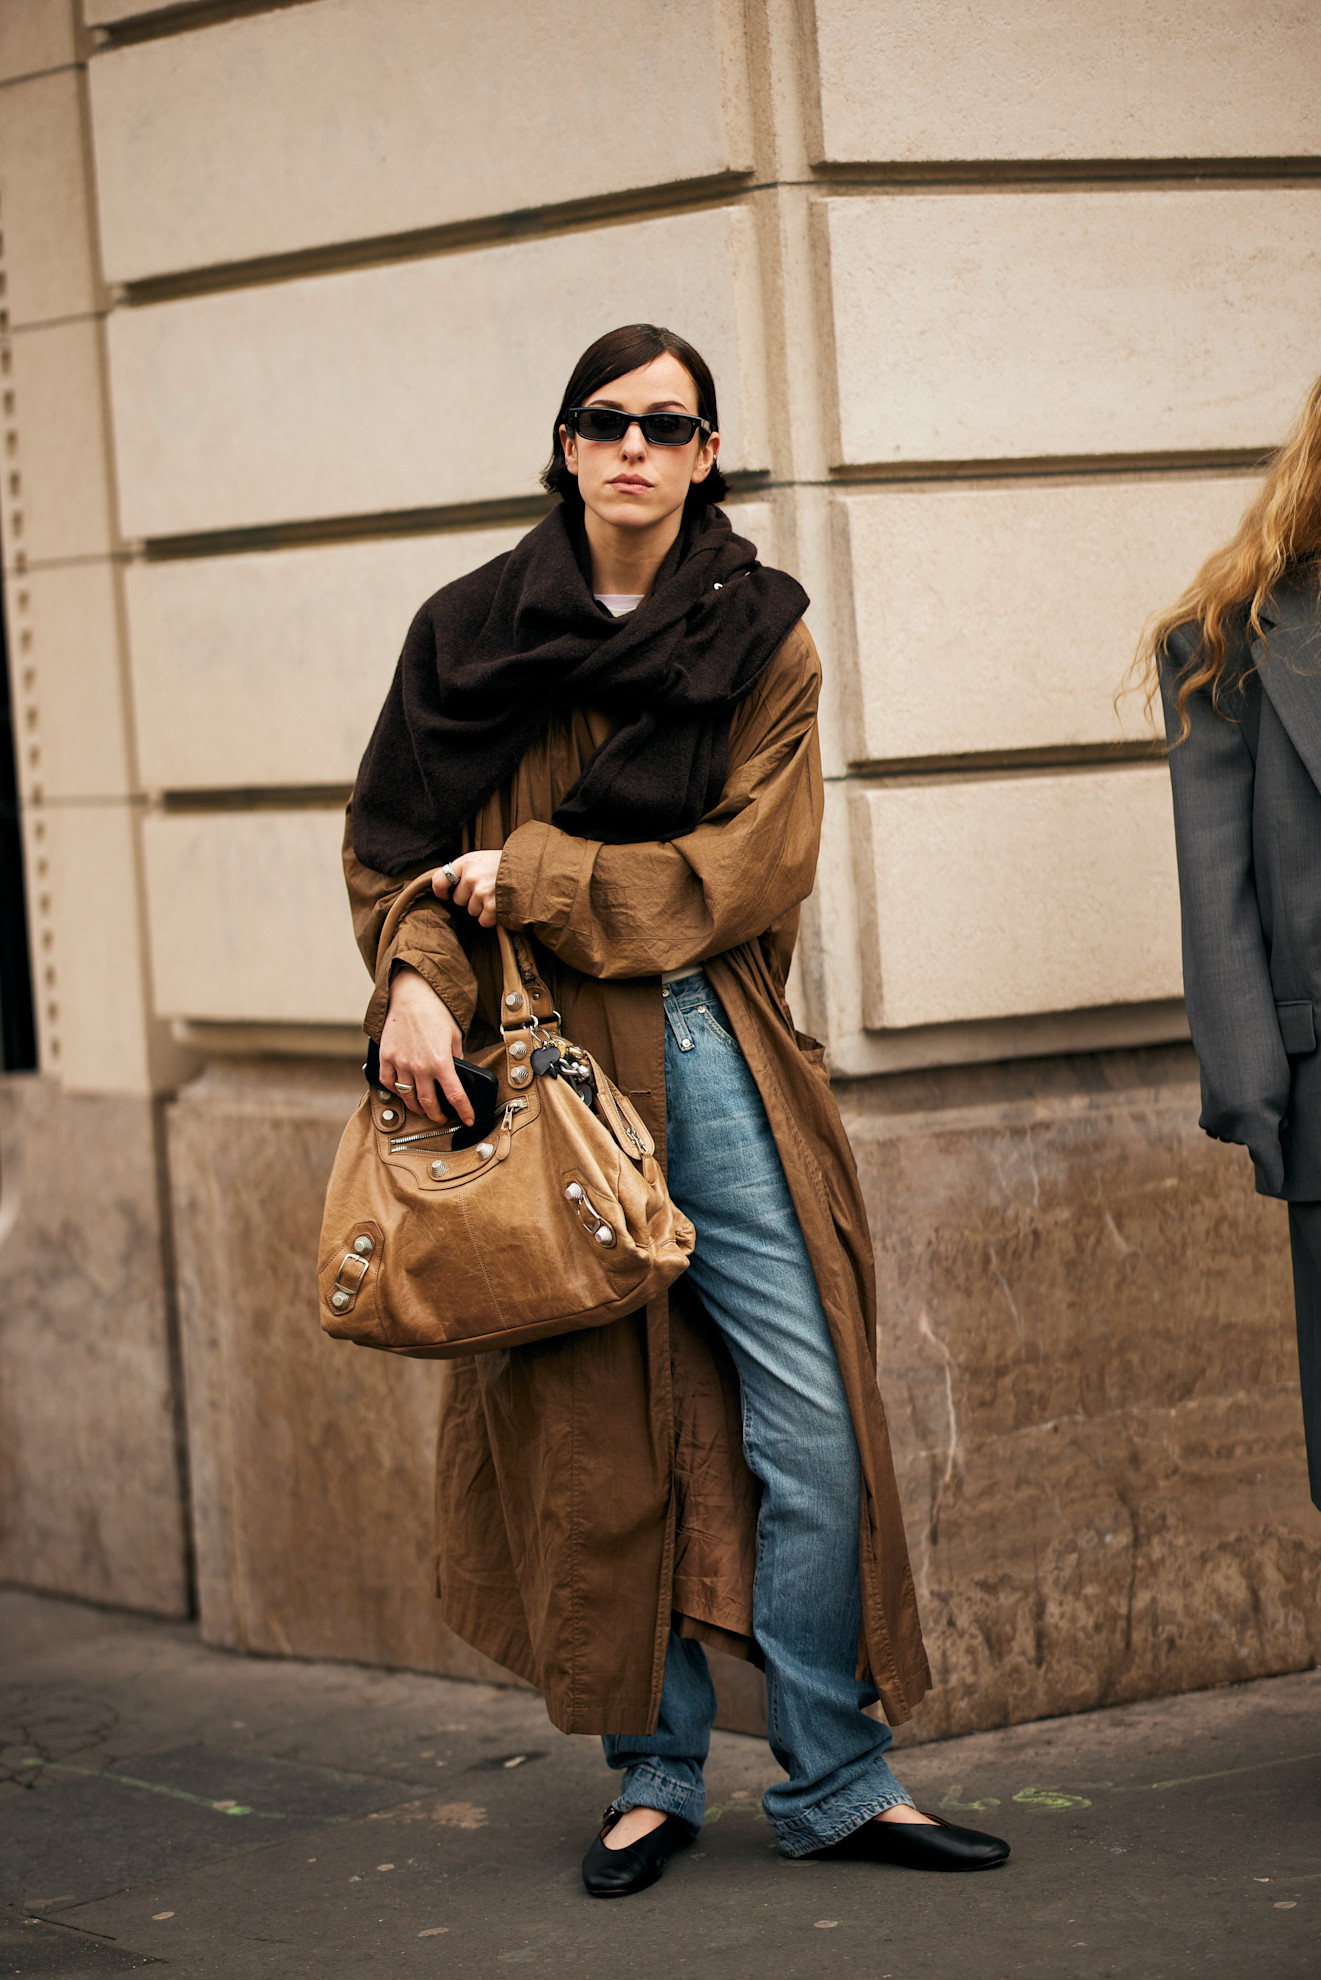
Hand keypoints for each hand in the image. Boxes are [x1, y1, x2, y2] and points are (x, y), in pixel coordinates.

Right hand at [378, 966, 472, 1124]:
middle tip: (442, 1117)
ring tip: (423, 1108)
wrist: (411, 994)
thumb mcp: (455, 1035)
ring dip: (417, 1107)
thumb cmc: (435, 1012)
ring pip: (407, 1097)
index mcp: (441, 1061)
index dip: (464, 1111)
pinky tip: (403, 1093)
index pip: (455, 1096)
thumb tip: (458, 1074)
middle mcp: (420, 1066)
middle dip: (437, 1115)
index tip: (468, 1119)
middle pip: (428, 1103)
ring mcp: (400, 1063)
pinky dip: (396, 1092)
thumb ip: (456, 1057)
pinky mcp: (386, 1057)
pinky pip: (388, 1083)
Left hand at [434, 851, 501, 927]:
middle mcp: (471, 876)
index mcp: (466, 862)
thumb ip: (465, 871)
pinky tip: (501, 905)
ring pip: (471, 911)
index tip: (446, 895)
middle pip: (457, 900)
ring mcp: (482, 892)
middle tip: (488, 888)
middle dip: (470, 898)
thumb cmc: (507, 865)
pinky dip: (491, 917)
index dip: (441, 891)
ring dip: (483, 907)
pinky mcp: (492, 906)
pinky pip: (483, 921)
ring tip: (498, 894)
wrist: (534, 868)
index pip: (439, 880)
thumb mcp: (483, 859)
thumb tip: (447, 891)